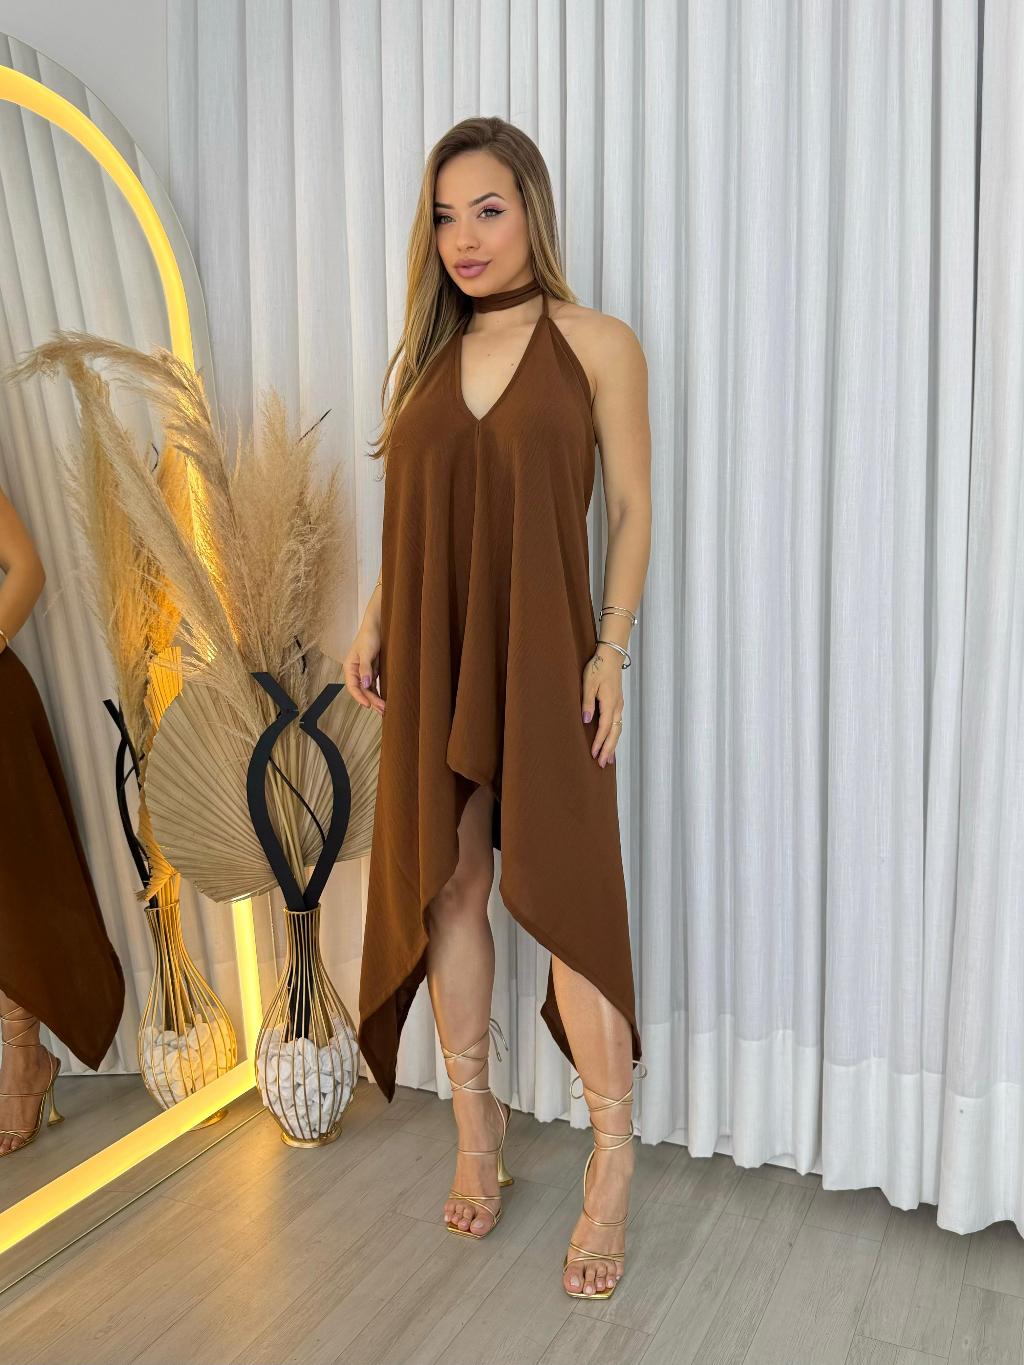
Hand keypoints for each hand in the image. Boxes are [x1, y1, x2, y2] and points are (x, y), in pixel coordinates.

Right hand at [343, 623, 384, 714]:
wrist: (378, 624)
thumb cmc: (369, 636)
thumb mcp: (366, 652)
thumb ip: (365, 668)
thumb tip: (365, 684)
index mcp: (350, 667)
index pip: (353, 687)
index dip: (359, 697)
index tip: (368, 705)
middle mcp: (356, 671)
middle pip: (362, 690)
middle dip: (371, 700)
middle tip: (382, 709)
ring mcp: (365, 671)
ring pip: (368, 689)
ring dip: (376, 699)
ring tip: (384, 709)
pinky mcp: (374, 670)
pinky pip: (375, 684)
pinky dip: (379, 692)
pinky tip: (384, 699)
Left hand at [581, 645, 622, 766]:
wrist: (611, 657)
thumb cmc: (598, 668)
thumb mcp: (588, 684)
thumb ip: (587, 703)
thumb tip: (587, 721)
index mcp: (609, 703)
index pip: (605, 728)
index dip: (599, 742)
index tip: (594, 754)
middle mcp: (617, 707)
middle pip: (615, 733)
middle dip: (609, 750)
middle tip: (603, 764)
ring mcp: (619, 706)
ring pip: (618, 730)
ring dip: (613, 745)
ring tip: (609, 760)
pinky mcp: (618, 704)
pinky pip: (618, 724)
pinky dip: (615, 736)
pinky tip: (611, 742)